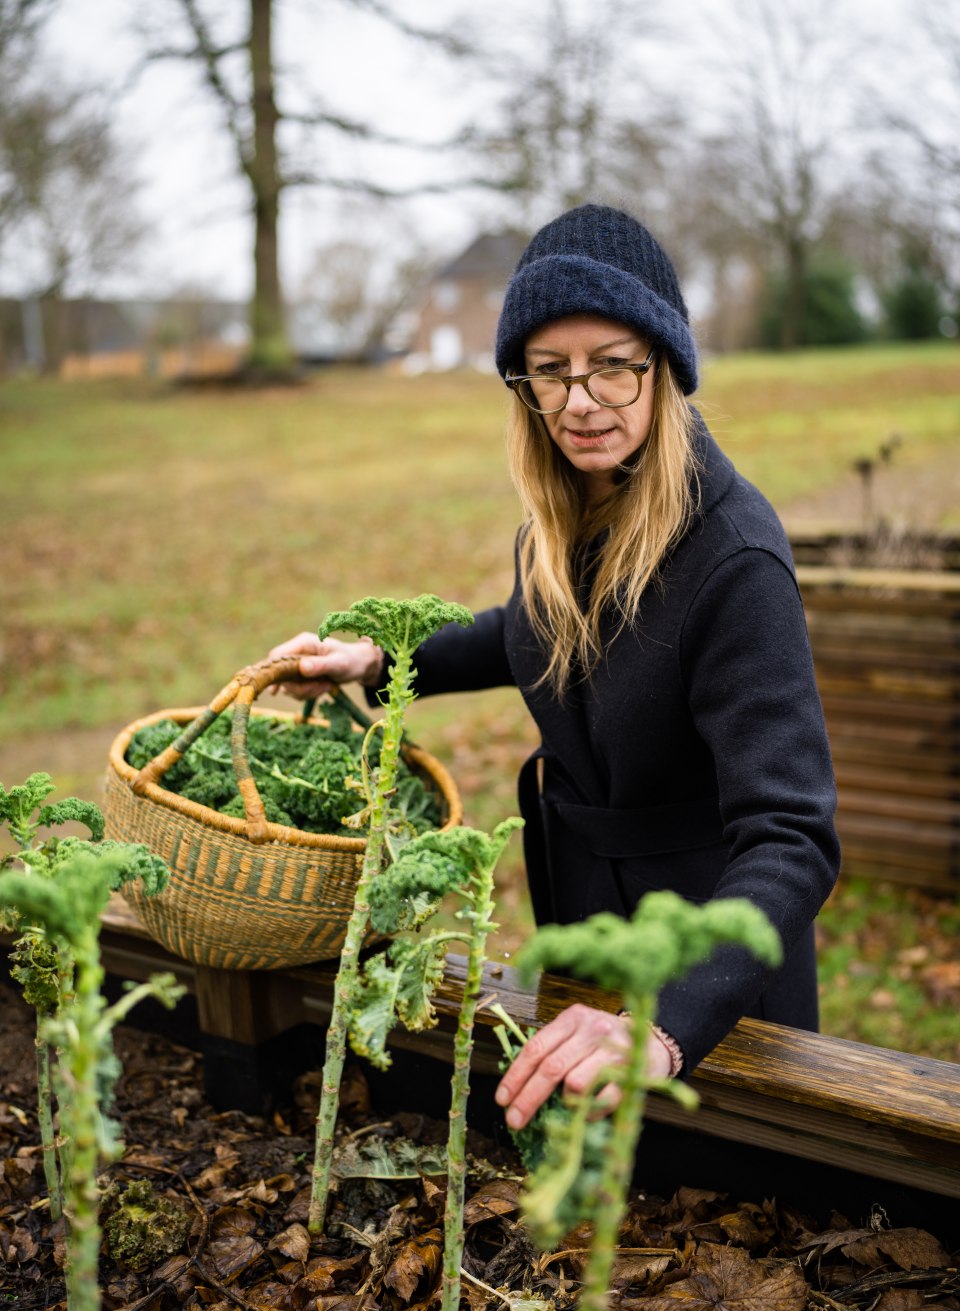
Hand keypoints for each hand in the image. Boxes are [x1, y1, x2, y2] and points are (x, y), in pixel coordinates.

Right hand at [266, 632, 383, 699]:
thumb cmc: (351, 660)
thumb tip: (301, 668)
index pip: (276, 656)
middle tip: (319, 687)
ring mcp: (298, 665)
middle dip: (299, 687)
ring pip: (289, 686)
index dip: (275, 672)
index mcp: (303, 643)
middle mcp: (297, 653)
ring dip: (307, 692)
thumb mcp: (338, 663)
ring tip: (326, 686)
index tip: (281, 688)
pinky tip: (323, 687)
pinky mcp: (301, 676)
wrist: (359, 665)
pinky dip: (309, 694)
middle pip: (281, 676)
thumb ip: (320, 665)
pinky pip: (297, 690)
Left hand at [494, 1003, 672, 1130]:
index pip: (536, 1048)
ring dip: (563, 1103)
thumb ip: (552, 1051)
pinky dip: (589, 1113)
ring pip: (575, 1083)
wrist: (650, 1042)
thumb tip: (517, 1089)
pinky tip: (584, 1116)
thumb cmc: (603, 1043)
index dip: (516, 1076)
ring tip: (560, 1110)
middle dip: (528, 1098)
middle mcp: (593, 1029)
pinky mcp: (630, 1073)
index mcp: (573, 1018)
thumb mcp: (576, 1034)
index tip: (502, 1099)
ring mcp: (613, 1050)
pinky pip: (601, 1100)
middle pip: (551, 1068)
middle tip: (515, 1120)